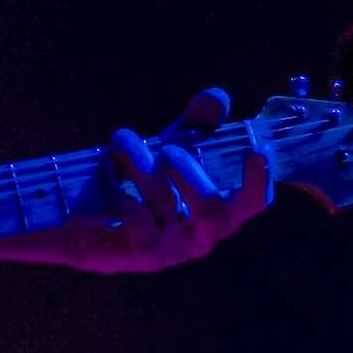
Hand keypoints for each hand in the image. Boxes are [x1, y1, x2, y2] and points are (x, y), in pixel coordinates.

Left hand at [55, 86, 271, 273]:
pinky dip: (132, 208)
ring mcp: (170, 248)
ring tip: (123, 141)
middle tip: (166, 149)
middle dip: (190, 174)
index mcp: (219, 210)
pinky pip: (141, 232)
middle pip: (214, 211)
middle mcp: (200, 234)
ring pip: (167, 210)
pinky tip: (121, 191)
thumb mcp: (172, 148)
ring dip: (144, 169)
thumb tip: (216, 97)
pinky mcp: (137, 255)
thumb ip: (196, 124)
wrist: (92, 221)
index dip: (260, 180)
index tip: (258, 149)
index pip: (252, 203)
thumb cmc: (146, 183)